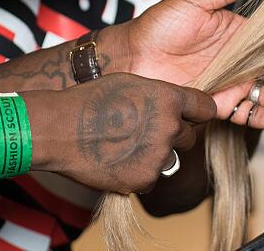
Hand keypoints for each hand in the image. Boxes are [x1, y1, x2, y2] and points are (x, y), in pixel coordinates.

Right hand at [28, 73, 215, 193]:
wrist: (57, 129)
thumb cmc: (90, 100)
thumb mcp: (131, 83)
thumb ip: (160, 95)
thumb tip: (177, 105)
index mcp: (170, 99)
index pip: (206, 108)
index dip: (198, 113)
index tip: (192, 117)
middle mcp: (169, 127)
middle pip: (188, 137)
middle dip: (172, 137)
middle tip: (143, 133)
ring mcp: (157, 156)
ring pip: (168, 159)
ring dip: (154, 157)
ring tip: (123, 146)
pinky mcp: (142, 179)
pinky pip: (150, 179)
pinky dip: (137, 174)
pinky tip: (115, 161)